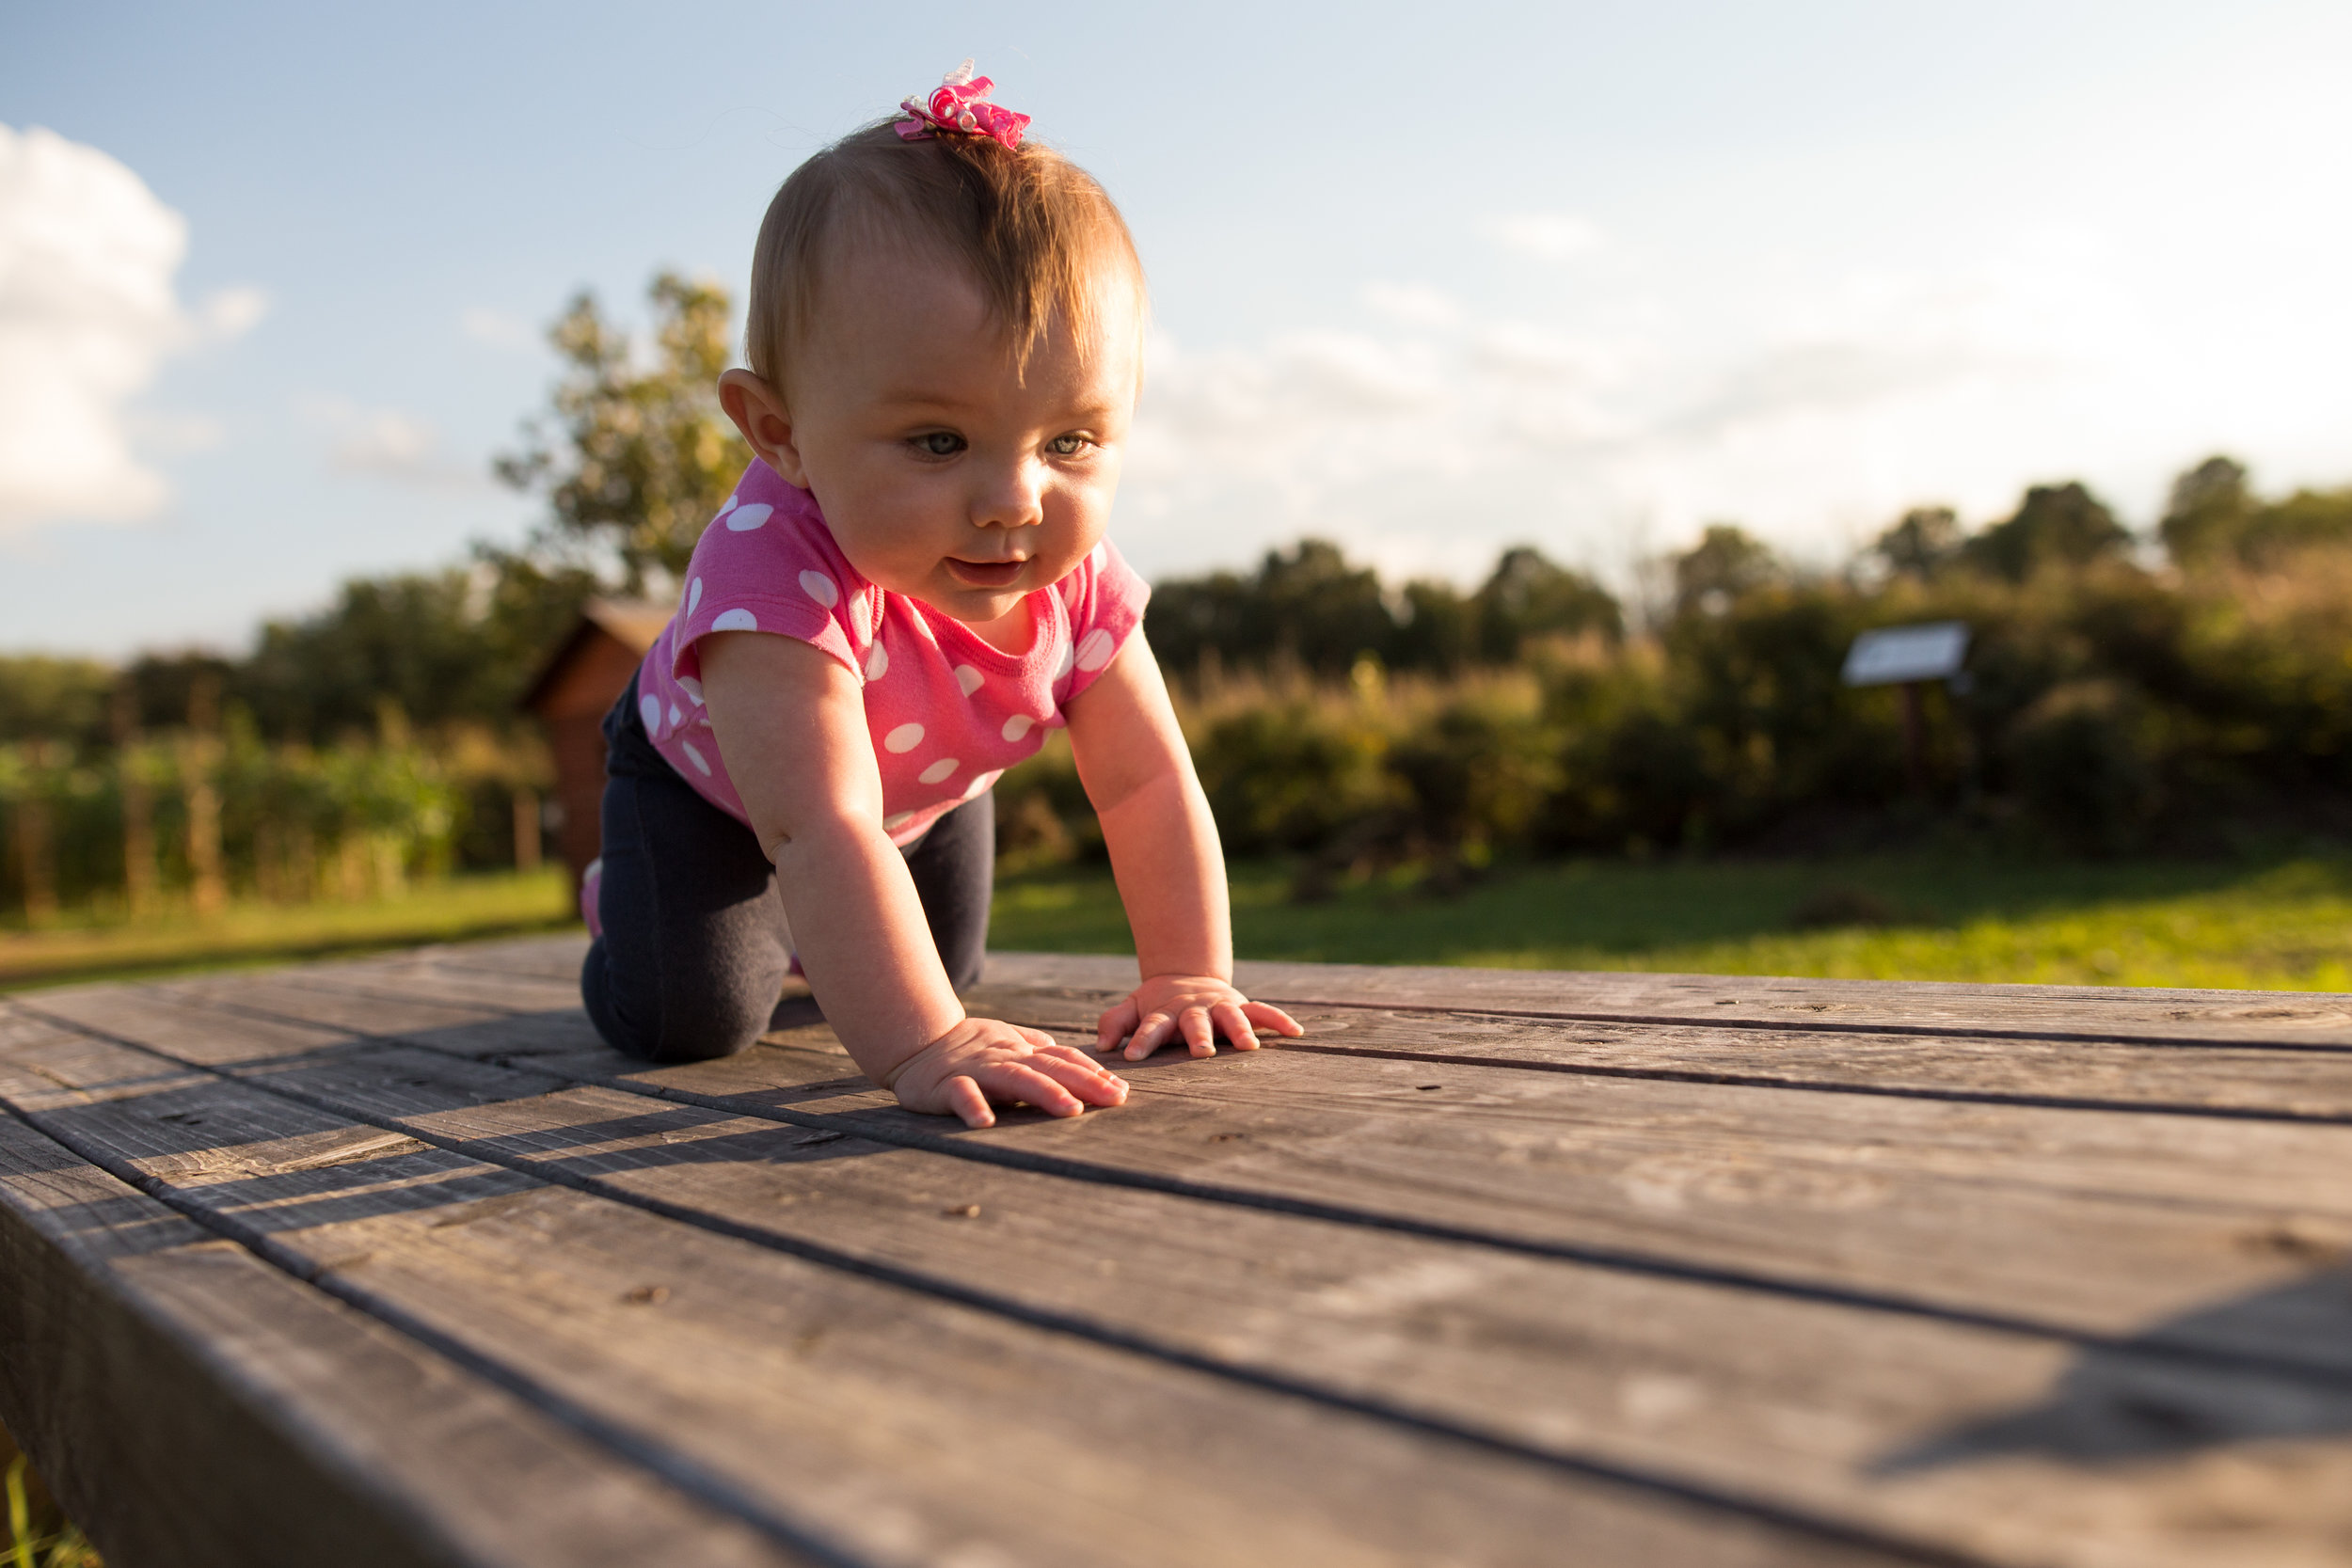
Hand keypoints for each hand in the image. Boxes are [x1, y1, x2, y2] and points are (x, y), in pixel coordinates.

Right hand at [881, 1016, 1128, 1128]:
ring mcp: (978, 1070)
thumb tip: (1079, 1061)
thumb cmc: (968, 1046)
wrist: (916, 1039)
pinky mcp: (946, 1084)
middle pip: (1050, 1068)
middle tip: (1114, 1100)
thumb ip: (1040, 1050)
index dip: (1093, 1073)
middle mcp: (1005, 1057)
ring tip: (1071, 1109)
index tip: (1121, 1091)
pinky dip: (973, 1106)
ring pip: (1015, 1078)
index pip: (1063, 1060)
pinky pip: (961, 1094)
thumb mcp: (1009, 1043)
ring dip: (1044, 1093)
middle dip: (1084, 1083)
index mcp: (1022, 1052)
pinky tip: (985, 1123)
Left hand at [1095, 974, 1304, 1061]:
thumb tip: (1102, 1045)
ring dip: (1240, 1030)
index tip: (1131, 1056)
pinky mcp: (1242, 1006)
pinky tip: (1296, 1032)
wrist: (1187, 977)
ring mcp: (1220, 1007)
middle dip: (1198, 1036)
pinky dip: (1279, 1020)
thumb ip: (1115, 1022)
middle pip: (1195, 1022)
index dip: (1141, 1040)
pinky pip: (1264, 1012)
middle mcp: (1194, 1010)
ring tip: (1250, 1047)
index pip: (1150, 1026)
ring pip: (1231, 1017)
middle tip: (1201, 1051)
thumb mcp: (1132, 1008)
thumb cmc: (1156, 1004)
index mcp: (1165, 1013)